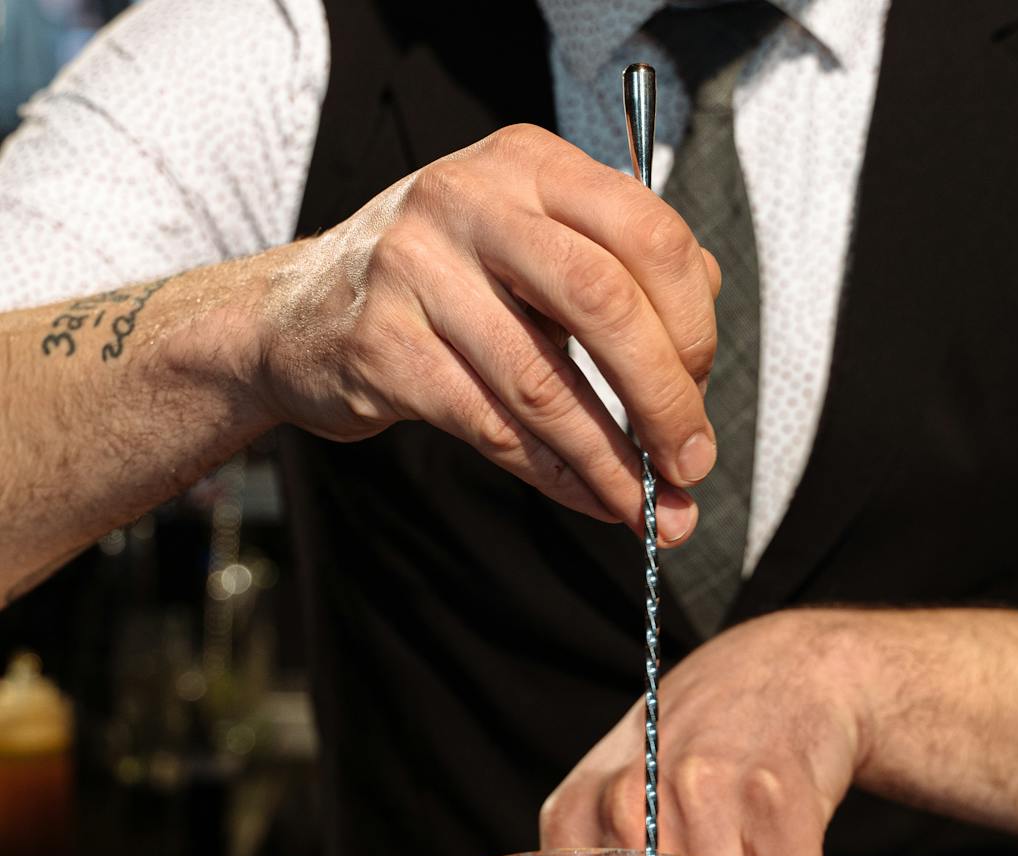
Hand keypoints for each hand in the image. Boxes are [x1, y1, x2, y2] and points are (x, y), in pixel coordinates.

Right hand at [257, 124, 718, 543]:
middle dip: (665, 399)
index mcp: (529, 164)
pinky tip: (588, 497)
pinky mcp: (382, 347)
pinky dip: (554, 474)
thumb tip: (696, 371)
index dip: (692, 326)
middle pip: (605, 301)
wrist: (297, 314)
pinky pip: (492, 426)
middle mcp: (471, 199)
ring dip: (611, 460)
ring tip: (649, 509)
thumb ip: (615, 277)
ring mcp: (417, 269)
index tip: (700, 390)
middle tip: (691, 464)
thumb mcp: (526, 248)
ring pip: (545, 381)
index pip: (650, 233)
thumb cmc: (438, 286)